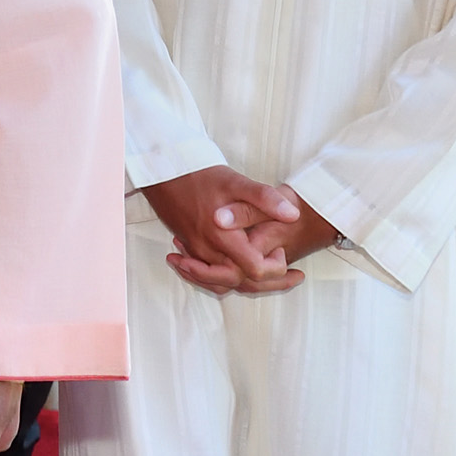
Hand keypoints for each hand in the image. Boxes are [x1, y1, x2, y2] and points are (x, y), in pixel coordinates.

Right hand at [141, 165, 334, 293]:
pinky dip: (225, 278)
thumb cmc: (200, 176)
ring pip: (222, 282)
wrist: (163, 172)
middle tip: (289, 270)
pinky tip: (237, 268)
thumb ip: (265, 199)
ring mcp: (195, 252)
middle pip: (240, 283)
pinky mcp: (189, 249)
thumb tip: (293, 215)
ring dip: (247, 283)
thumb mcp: (236, 182)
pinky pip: (207, 276)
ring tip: (270, 274)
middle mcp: (207, 250)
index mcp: (222, 237)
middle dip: (268, 282)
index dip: (274, 266)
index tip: (279, 248)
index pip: (254, 270)